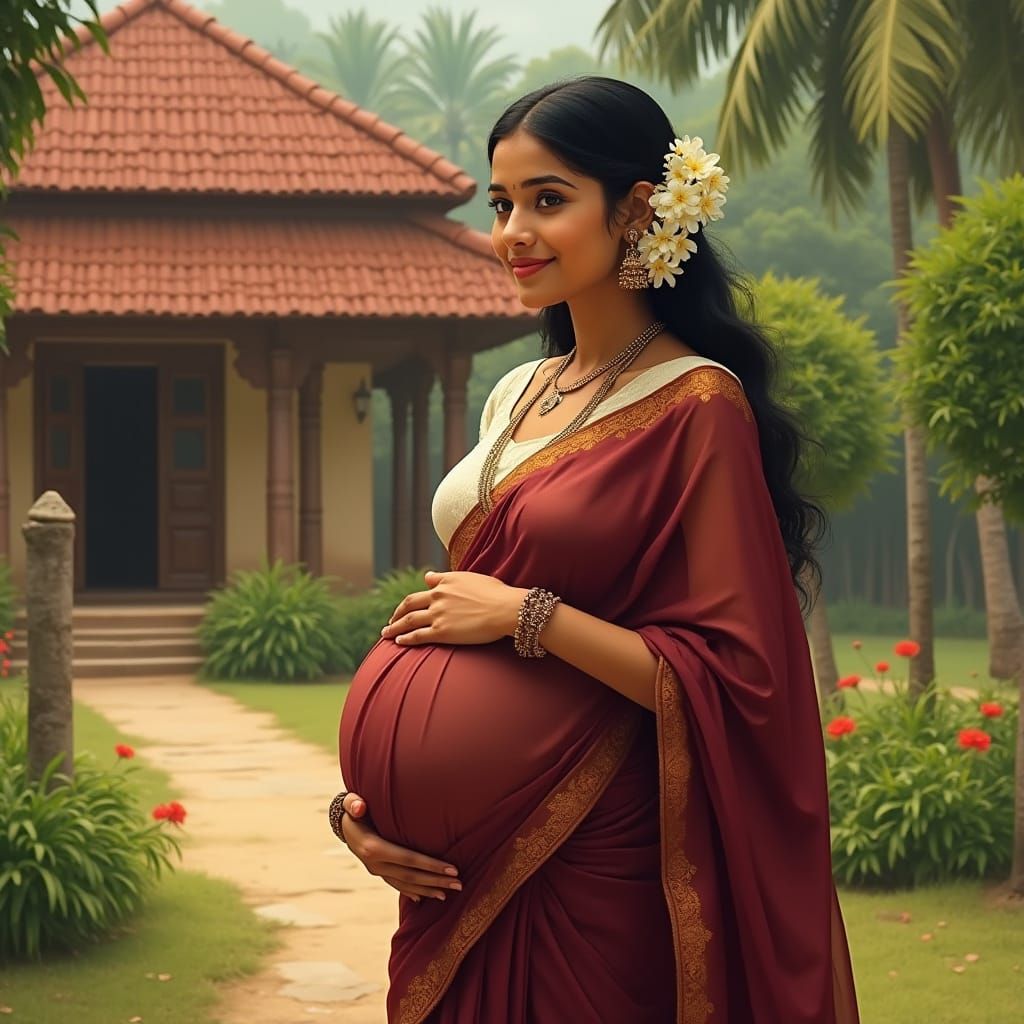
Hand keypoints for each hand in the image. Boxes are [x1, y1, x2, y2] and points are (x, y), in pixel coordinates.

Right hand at [340, 792, 462, 902]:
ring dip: (427, 890)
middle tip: (460, 885)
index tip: (453, 870)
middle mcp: (375, 864)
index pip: (409, 859)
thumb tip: (359, 806)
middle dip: (436, 881)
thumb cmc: (354, 809)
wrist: (341, 824)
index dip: (431, 865)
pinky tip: (423, 898)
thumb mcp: (351, 803)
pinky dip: (411, 892)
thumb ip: (354, 803)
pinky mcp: (378, 872)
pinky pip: (397, 884)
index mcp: (374, 847)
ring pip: (405, 884)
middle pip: (411, 876)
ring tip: (447, 894)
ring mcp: (376, 870)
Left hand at [380, 571, 527, 646]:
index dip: (411, 600)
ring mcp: (438, 614)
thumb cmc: (495, 593)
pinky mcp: (442, 632)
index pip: (422, 590)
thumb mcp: (469, 577)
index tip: (405, 607)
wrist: (505, 608)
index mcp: (445, 582)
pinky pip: (418, 635)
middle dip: (396, 613)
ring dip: (394, 627)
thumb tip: (427, 575)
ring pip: (409, 620)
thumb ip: (445, 577)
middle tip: (389, 621)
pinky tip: (398, 642)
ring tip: (385, 633)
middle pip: (409, 605)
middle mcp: (438, 596)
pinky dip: (406, 638)